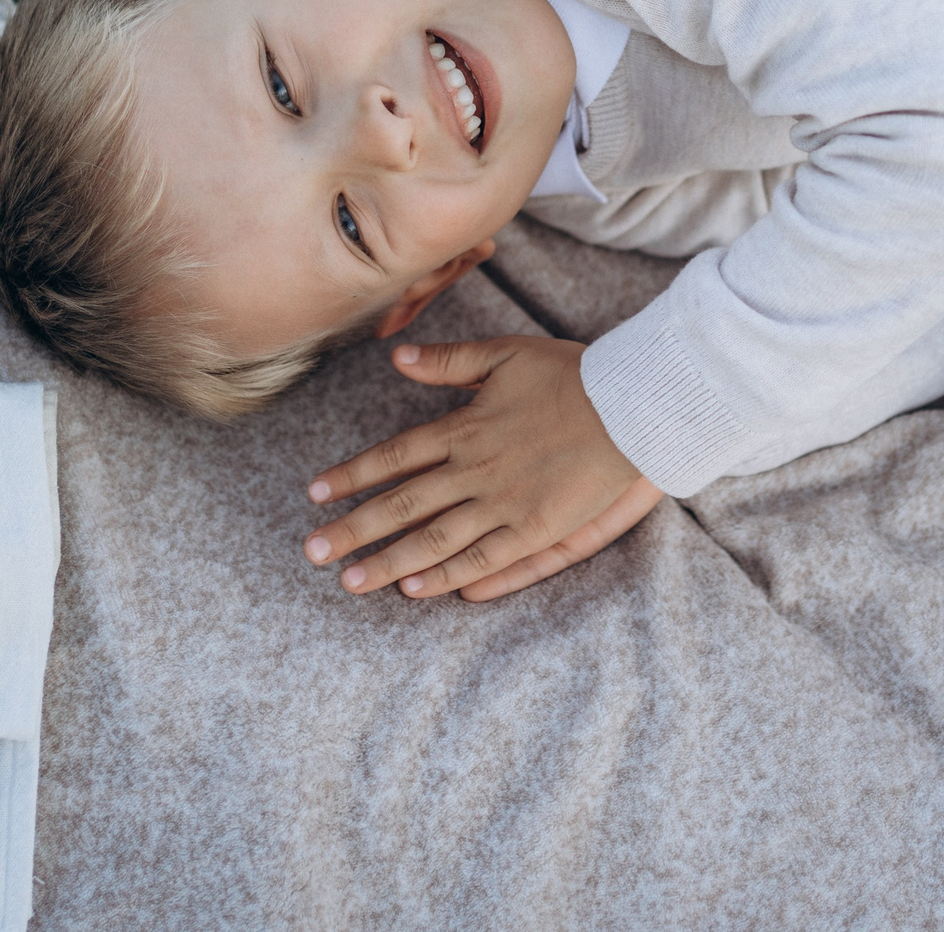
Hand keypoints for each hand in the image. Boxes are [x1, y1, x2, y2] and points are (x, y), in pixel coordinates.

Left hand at [305, 335, 664, 600]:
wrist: (631, 406)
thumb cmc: (571, 374)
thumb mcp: (505, 354)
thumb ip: (449, 362)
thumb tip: (396, 356)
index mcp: (464, 428)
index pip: (393, 456)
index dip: (352, 475)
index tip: (315, 492)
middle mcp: (473, 469)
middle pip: (400, 504)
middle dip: (353, 530)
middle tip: (312, 552)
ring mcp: (503, 503)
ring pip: (432, 540)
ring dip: (387, 562)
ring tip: (350, 582)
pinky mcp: (534, 529)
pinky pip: (482, 558)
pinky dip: (446, 575)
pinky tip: (415, 590)